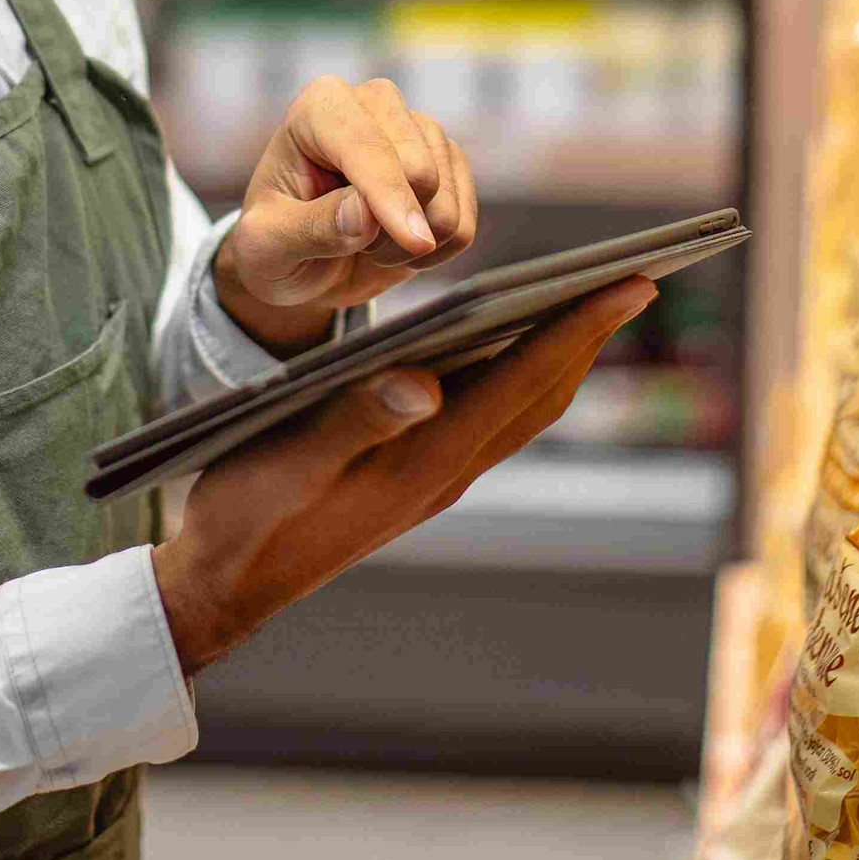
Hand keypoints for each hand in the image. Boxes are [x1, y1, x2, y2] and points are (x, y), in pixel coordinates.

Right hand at [151, 274, 656, 673]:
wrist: (224, 584)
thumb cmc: (249, 515)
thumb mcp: (288, 458)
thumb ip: (354, 417)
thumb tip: (425, 382)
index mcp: (422, 461)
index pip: (523, 382)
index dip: (582, 328)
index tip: (634, 282)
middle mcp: (444, 472)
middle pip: (541, 394)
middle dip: (590, 333)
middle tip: (634, 275)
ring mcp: (434, 479)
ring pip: (521, 408)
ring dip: (560, 353)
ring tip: (588, 297)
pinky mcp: (416, 478)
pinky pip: (489, 419)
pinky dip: (516, 373)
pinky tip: (505, 341)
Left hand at [211, 77, 478, 353]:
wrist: (301, 263)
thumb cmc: (274, 245)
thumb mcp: (268, 247)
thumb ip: (310, 229)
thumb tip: (364, 215)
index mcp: (319, 108)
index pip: (367, 145)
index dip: (390, 196)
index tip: (413, 242)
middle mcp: (374, 105)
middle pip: (419, 167)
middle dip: (392, 228)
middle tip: (352, 244)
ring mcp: (416, 130)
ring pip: (446, 196)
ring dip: (412, 243)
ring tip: (370, 246)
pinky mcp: (447, 163)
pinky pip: (466, 220)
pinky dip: (439, 250)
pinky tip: (402, 248)